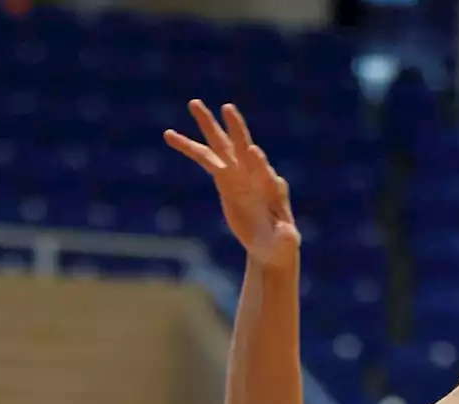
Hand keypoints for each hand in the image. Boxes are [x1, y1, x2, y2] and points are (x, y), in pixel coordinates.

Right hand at [164, 99, 298, 269]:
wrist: (269, 244)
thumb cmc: (281, 245)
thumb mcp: (286, 244)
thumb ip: (287, 237)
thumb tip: (289, 233)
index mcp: (272, 189)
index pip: (265, 173)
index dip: (259, 164)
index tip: (253, 151)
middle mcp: (255, 175)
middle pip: (244, 148)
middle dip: (237, 129)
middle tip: (228, 108)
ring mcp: (239, 174)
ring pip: (221, 147)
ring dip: (208, 125)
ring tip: (194, 103)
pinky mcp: (224, 179)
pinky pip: (205, 158)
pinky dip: (188, 147)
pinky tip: (169, 134)